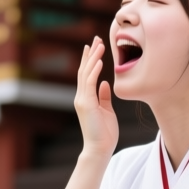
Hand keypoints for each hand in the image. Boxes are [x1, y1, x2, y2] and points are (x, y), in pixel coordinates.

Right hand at [74, 37, 118, 159]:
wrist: (100, 149)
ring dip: (93, 58)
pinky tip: (100, 61)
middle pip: (84, 70)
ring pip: (86, 74)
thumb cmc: (105, 133)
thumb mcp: (107, 111)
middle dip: (90, 54)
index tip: (95, 46)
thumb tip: (105, 83)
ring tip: (99, 45)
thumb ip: (104, 97)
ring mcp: (82, 100)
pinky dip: (94, 71)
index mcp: (86, 98)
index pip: (87, 75)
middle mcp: (81, 97)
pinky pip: (90, 83)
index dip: (91, 60)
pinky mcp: (86, 104)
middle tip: (96, 39)